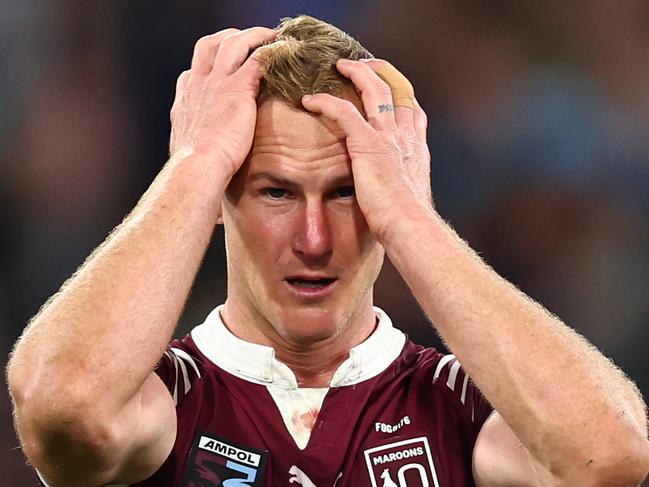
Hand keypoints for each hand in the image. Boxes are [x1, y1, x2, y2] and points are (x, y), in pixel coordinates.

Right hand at [169, 27, 276, 177]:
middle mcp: (199, 84)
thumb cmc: (195, 166)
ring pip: (233, 43)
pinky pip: (257, 59)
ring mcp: (217, 82)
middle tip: (247, 40)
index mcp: (186, 99)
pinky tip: (282, 51)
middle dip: (228, 38)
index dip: (207, 66)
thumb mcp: (185, 147)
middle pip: (210, 45)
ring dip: (253, 36)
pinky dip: (270, 51)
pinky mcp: (238, 88)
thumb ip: (193, 139)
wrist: (198, 164)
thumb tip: (195, 151)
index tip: (220, 69)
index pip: (192, 72)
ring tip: (270, 37)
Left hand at [301, 59, 431, 242]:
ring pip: (373, 89)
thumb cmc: (406, 221)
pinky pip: (343, 112)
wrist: (410, 225)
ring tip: (338, 67)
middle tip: (362, 64)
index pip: (411, 109)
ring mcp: (387, 137)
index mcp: (415, 148)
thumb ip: (400, 183)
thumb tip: (392, 190)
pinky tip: (310, 100)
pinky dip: (325, 102)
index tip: (388, 84)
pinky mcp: (367, 144)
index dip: (399, 92)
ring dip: (355, 73)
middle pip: (395, 89)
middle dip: (378, 72)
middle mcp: (404, 136)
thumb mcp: (408, 196)